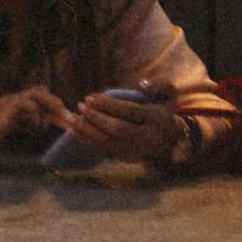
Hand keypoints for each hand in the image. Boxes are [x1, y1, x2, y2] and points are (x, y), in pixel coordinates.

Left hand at [61, 88, 186, 166]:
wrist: (170, 141)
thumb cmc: (163, 111)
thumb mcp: (169, 95)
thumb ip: (161, 85)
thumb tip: (142, 83)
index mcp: (156, 120)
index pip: (130, 112)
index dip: (109, 105)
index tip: (90, 97)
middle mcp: (147, 138)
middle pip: (119, 128)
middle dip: (97, 118)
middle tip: (81, 105)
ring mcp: (135, 150)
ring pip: (108, 141)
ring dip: (88, 130)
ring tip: (71, 117)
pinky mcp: (125, 157)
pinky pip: (103, 148)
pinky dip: (87, 139)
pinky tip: (73, 129)